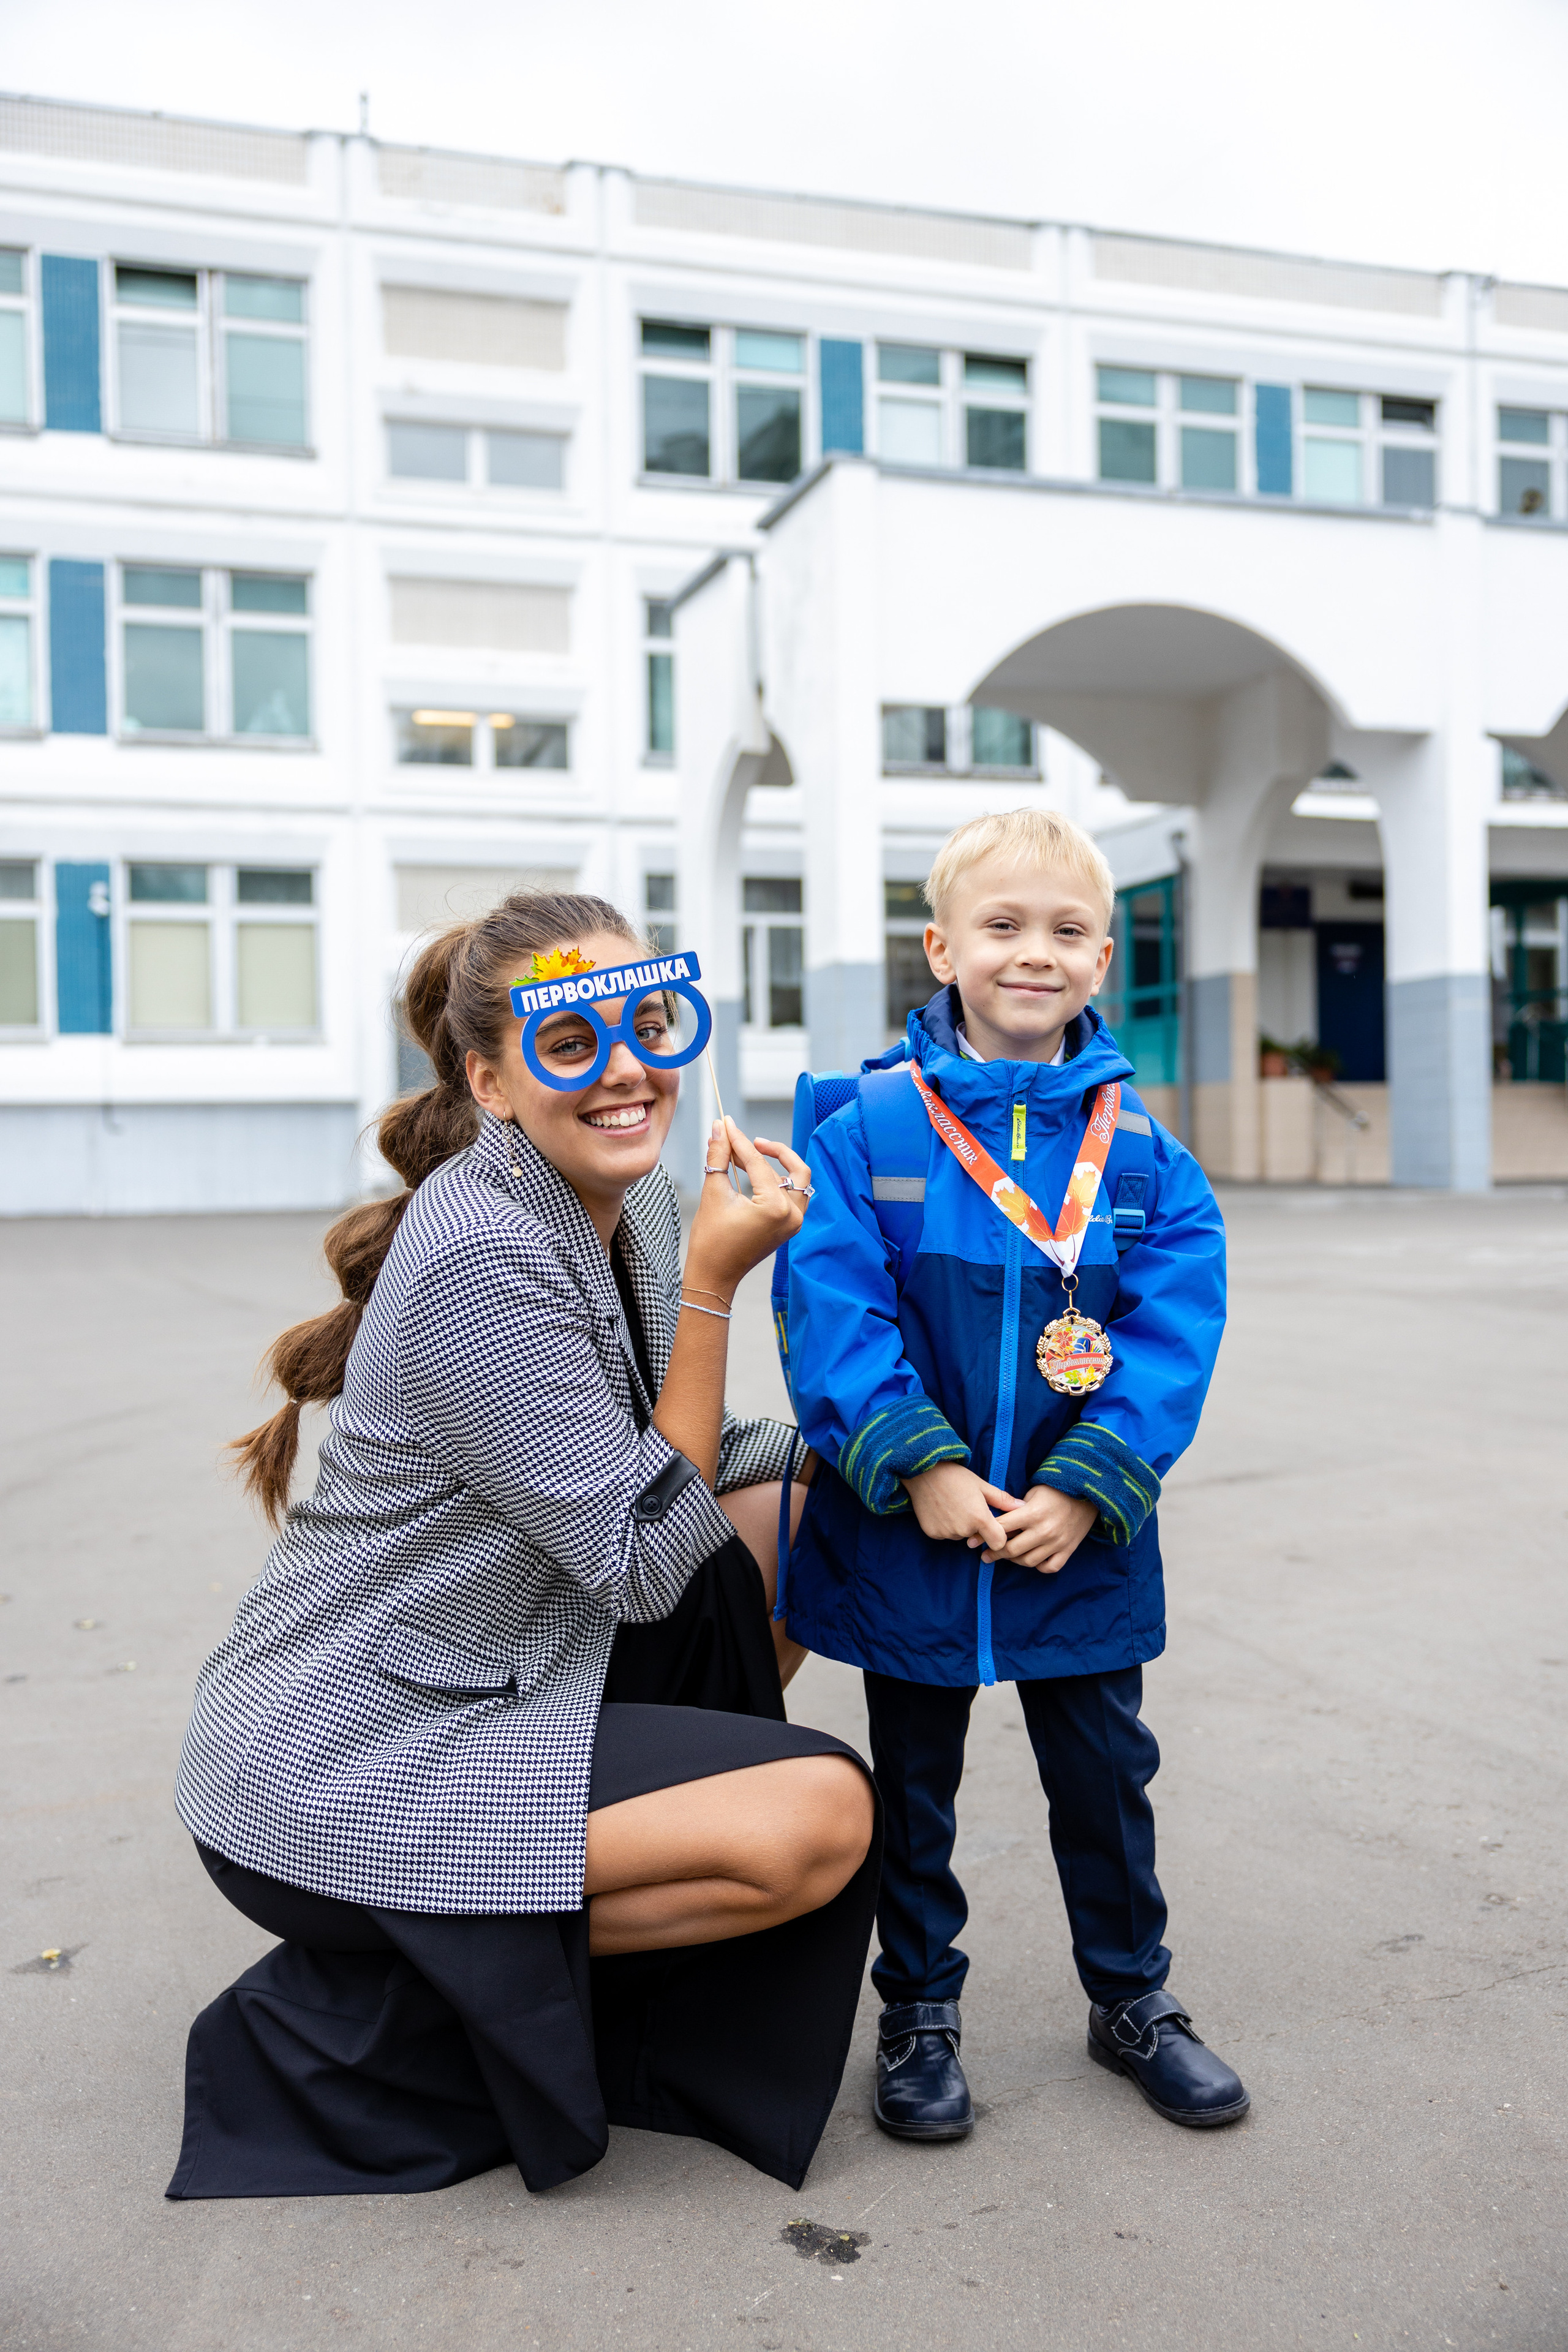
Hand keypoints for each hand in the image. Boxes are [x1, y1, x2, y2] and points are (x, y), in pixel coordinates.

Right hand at [683, 1119, 810, 1299]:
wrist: (714, 1276)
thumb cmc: (711, 1241)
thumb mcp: (713, 1194)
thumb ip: (719, 1156)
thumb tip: (720, 1127)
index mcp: (775, 1208)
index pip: (759, 1164)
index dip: (739, 1141)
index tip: (727, 1123)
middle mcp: (792, 1215)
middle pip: (795, 1168)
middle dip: (774, 1150)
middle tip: (752, 1140)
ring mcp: (794, 1223)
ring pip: (797, 1182)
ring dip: (777, 1166)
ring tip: (747, 1158)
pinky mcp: (790, 1228)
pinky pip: (792, 1196)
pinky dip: (777, 1182)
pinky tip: (755, 1175)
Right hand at [902, 1461, 1019, 1552]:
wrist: (922, 1470)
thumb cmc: (955, 1475)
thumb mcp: (981, 1485)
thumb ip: (1002, 1500)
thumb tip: (1023, 1506)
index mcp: (979, 1518)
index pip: (998, 1543)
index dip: (998, 1536)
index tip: (994, 1526)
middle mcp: (963, 1529)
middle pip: (978, 1538)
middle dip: (977, 1527)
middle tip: (968, 1507)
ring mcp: (946, 1533)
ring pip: (961, 1536)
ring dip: (961, 1526)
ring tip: (953, 1506)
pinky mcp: (932, 1533)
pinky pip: (945, 1534)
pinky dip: (946, 1526)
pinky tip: (942, 1509)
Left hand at [986, 1486, 1097, 1573]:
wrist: (1088, 1494)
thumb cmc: (1056, 1490)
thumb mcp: (1033, 1492)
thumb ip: (1015, 1507)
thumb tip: (993, 1519)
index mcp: (1032, 1513)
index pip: (1001, 1528)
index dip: (984, 1535)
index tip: (973, 1541)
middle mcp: (1044, 1531)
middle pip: (1011, 1550)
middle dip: (994, 1553)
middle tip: (986, 1554)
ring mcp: (1057, 1543)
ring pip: (1027, 1561)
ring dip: (1013, 1561)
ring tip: (1006, 1556)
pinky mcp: (1068, 1550)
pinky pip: (1049, 1567)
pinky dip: (1038, 1566)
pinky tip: (1031, 1559)